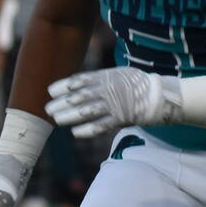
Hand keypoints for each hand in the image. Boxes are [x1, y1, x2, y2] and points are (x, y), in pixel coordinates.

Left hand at [46, 67, 174, 137]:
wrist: (158, 95)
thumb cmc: (134, 84)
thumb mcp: (117, 73)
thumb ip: (99, 78)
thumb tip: (77, 84)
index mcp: (106, 76)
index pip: (79, 80)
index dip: (63, 86)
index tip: (50, 91)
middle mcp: (107, 89)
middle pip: (79, 97)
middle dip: (62, 103)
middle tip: (47, 109)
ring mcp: (114, 104)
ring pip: (86, 112)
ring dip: (69, 116)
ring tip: (57, 120)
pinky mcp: (121, 118)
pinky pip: (100, 126)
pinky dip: (87, 130)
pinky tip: (75, 132)